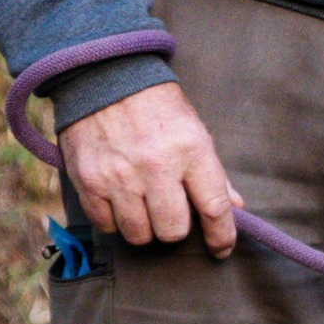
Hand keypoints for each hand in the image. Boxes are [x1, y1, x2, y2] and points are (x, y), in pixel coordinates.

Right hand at [59, 82, 236, 250]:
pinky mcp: (88, 181)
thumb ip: (212, 172)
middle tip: (169, 211)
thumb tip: (234, 206)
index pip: (214, 207)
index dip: (222, 236)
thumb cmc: (155, 104)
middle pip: (173, 231)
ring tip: (142, 205)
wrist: (102, 75)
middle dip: (175, 227)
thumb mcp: (193, 128)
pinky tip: (118, 200)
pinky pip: (106, 225)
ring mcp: (119, 176)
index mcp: (190, 149)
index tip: (221, 248)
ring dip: (144, 226)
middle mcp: (155, 166)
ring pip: (138, 235)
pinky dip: (114, 220)